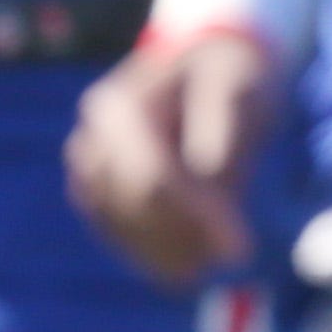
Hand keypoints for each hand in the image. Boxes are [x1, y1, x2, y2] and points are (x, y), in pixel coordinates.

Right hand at [70, 33, 282, 283]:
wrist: (205, 68)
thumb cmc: (225, 74)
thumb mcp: (236, 87)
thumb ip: (222, 131)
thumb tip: (211, 179)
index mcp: (118, 106)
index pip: (152, 176)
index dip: (195, 216)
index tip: (240, 247)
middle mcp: (92, 138)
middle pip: (133, 206)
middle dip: (185, 237)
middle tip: (236, 256)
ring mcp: (90, 169)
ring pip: (122, 228)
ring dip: (169, 252)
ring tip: (217, 262)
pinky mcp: (99, 194)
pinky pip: (120, 235)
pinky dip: (155, 254)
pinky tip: (192, 264)